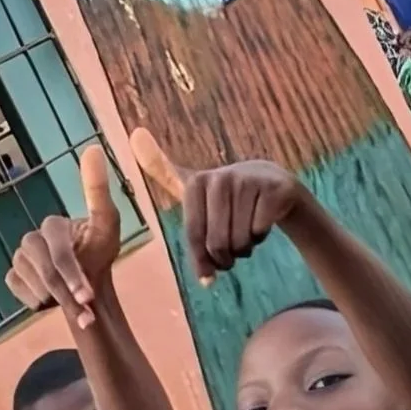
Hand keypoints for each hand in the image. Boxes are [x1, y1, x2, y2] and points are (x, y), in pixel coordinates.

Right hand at [5, 144, 121, 328]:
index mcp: (52, 225)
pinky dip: (36, 301)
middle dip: (67, 294)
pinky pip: (19, 290)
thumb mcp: (107, 223)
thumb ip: (98, 189)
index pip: (59, 253)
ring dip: (55, 300)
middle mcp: (31, 238)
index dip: (73, 275)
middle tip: (85, 313)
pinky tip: (50, 301)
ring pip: (33, 284)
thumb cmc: (99, 253)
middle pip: (45, 273)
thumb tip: (92, 147)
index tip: (88, 296)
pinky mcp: (12, 276)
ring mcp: (19, 258)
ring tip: (73, 305)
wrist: (87, 283)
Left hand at [132, 133, 307, 286]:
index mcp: (196, 182)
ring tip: (245, 236)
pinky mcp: (274, 188)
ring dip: (243, 250)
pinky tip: (261, 223)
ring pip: (240, 241)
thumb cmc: (226, 202)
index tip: (208, 276)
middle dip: (224, 260)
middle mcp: (221, 177)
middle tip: (229, 258)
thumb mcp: (196, 193)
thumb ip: (163, 172)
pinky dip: (261, 238)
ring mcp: (249, 181)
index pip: (194, 236)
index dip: (202, 262)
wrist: (273, 186)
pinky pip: (260, 232)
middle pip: (217, 243)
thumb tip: (136, 134)